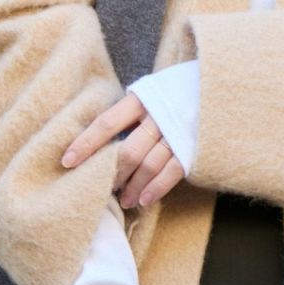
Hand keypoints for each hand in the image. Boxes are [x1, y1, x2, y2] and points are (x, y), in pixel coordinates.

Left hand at [62, 92, 185, 209]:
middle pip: (127, 151)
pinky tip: (143, 200)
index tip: (67, 161)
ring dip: (132, 186)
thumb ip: (130, 109)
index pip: (106, 123)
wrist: (217, 84)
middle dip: (112, 173)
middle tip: (101, 187)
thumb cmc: (176, 90)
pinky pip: (172, 172)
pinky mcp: (194, 147)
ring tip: (122, 199)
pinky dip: (156, 188)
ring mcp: (178, 132)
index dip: (86, 143)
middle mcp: (159, 115)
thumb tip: (101, 138)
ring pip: (148, 165)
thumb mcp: (151, 90)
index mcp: (142, 98)